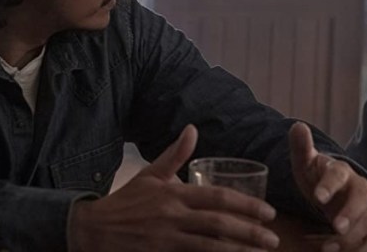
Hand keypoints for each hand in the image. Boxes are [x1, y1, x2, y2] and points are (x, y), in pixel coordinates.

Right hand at [69, 124, 279, 251]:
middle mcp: (173, 216)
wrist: (92, 231)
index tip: (269, 213)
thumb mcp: (150, 175)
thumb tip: (193, 128)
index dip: (246, 205)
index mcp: (174, 194)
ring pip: (210, 248)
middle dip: (250, 232)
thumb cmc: (126, 202)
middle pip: (219, 224)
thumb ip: (175, 154)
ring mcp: (167, 240)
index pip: (218, 197)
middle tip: (274, 239)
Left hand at [289, 122, 366, 251]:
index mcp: (341, 171)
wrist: (336, 191)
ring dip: (352, 237)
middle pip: (361, 200)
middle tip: (336, 226)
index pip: (338, 175)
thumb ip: (301, 147)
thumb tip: (296, 125)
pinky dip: (363, 249)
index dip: (329, 186)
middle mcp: (360, 188)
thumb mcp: (306, 163)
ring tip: (329, 247)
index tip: (318, 197)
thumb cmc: (319, 177)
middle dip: (350, 214)